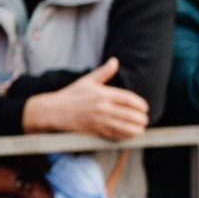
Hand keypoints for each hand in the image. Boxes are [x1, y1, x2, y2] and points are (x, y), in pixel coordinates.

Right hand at [22, 58, 148, 140]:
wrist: (54, 111)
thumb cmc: (70, 95)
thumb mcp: (87, 81)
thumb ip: (104, 72)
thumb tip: (115, 61)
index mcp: (103, 94)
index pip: (129, 99)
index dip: (140, 104)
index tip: (145, 108)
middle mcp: (103, 107)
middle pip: (129, 114)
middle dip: (140, 118)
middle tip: (145, 120)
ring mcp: (99, 120)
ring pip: (124, 126)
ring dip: (136, 129)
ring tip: (141, 129)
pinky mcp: (94, 130)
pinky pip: (114, 134)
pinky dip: (125, 136)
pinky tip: (130, 135)